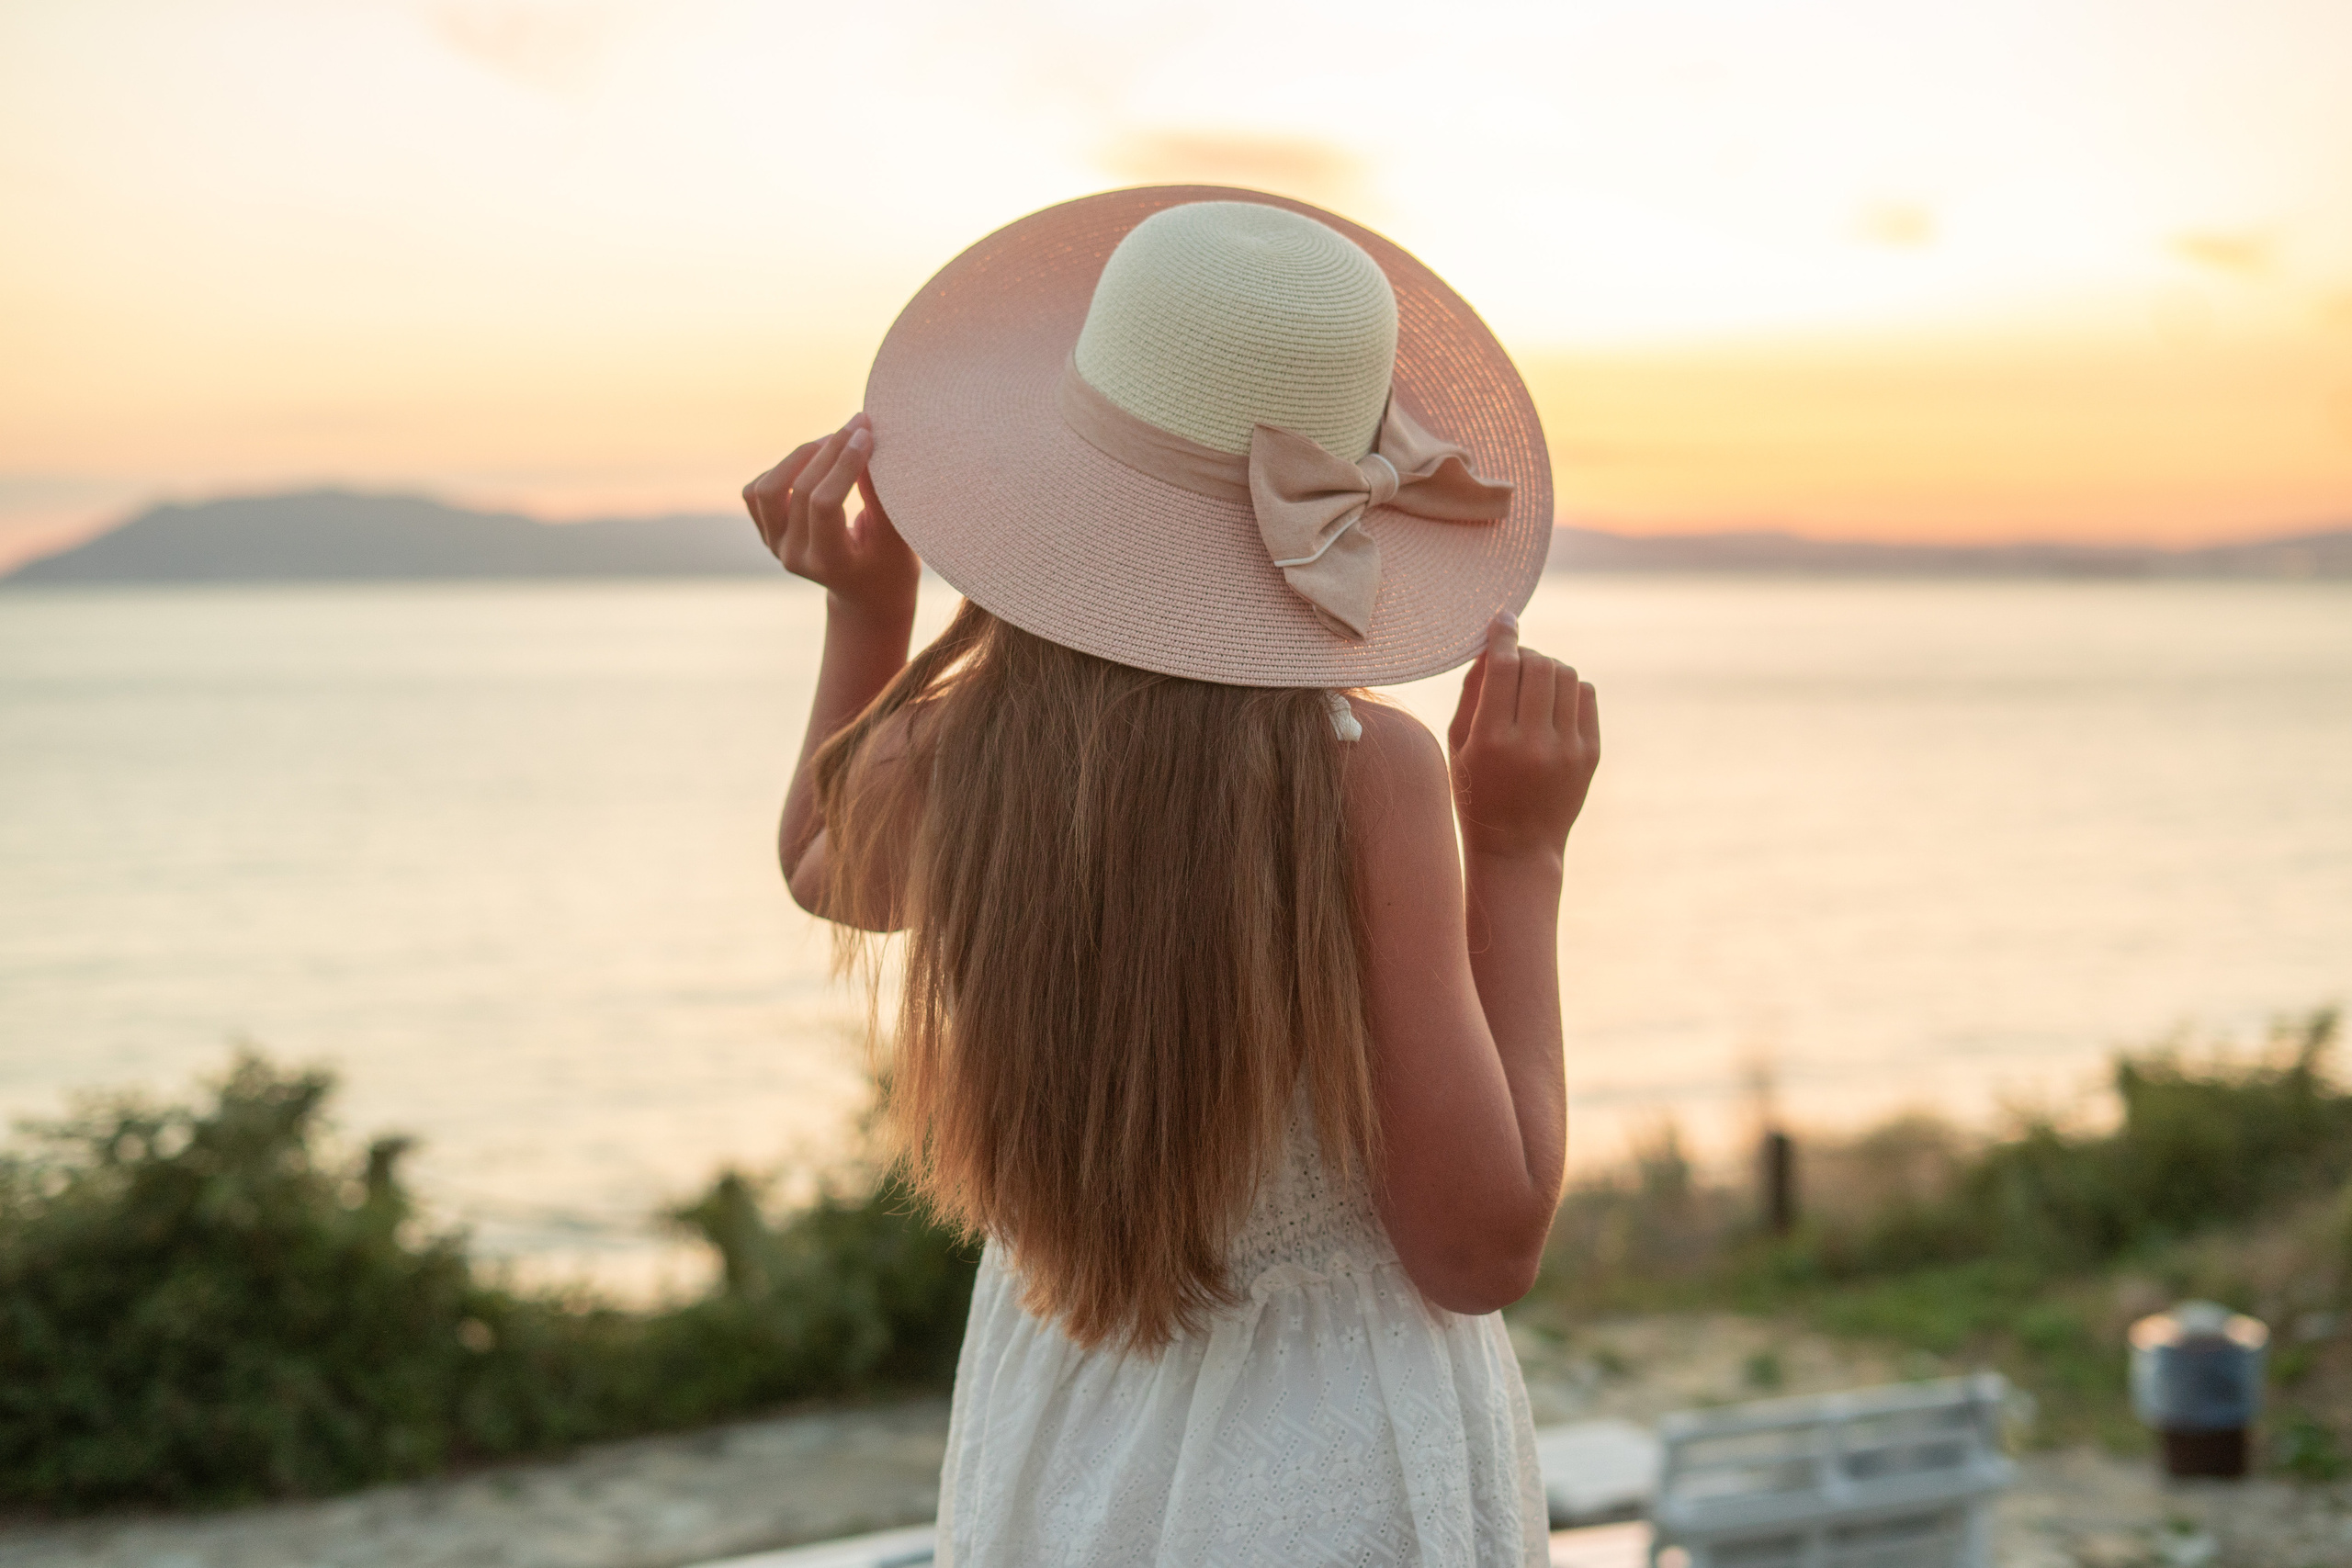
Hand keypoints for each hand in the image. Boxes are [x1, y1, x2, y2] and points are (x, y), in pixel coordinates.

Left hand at [743, 413, 919, 620]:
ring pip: (767, 488)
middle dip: (830, 449)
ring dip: (800, 456)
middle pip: (799, 490)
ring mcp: (775, 545)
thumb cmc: (891, 565)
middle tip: (858, 424)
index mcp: (829, 563)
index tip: (868, 435)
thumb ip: (880, 495)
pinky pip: (758, 490)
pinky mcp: (766, 531)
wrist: (867, 594)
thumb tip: (864, 440)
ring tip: (833, 441)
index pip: (825, 504)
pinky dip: (783, 468)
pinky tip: (815, 460)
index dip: (845, 463)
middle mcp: (794, 556)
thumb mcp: (897, 535)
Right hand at [1446, 612, 1600, 860]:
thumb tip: (1490, 648)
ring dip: (1548, 667)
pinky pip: (1586, 694)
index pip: (1502, 668)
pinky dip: (1568, 687)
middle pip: (1539, 665)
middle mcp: (1533, 743)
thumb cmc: (1478, 793)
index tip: (1503, 619)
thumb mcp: (1459, 747)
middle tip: (1514, 661)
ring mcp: (1567, 749)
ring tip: (1533, 683)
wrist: (1518, 848)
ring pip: (1566, 674)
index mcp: (1492, 741)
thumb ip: (1472, 694)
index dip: (1503, 636)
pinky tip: (1553, 703)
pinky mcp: (1590, 754)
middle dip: (1526, 652)